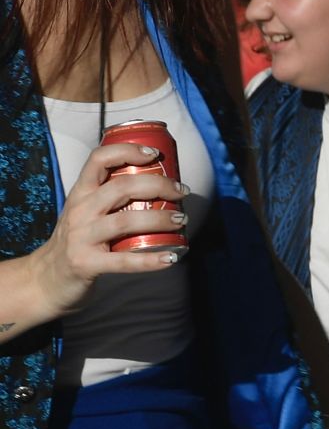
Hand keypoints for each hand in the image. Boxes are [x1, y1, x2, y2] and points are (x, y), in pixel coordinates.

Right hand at [27, 141, 188, 319]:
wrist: (46, 277)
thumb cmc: (76, 239)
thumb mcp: (84, 211)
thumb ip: (109, 197)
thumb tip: (158, 182)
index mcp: (80, 193)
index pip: (99, 159)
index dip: (127, 151)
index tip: (154, 154)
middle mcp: (79, 211)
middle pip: (122, 187)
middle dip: (158, 185)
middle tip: (182, 191)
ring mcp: (81, 237)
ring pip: (126, 221)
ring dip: (160, 219)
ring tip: (181, 219)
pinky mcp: (86, 263)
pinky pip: (124, 261)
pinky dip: (151, 260)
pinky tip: (171, 257)